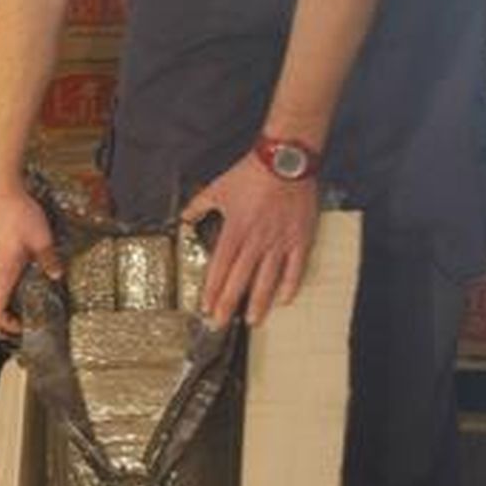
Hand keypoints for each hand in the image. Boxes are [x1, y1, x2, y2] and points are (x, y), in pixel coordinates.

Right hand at [0, 183, 62, 334]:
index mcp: (1, 273)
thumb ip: (49, 260)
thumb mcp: (42, 239)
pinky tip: (17, 248)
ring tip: (29, 265)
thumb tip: (56, 275)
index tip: (20, 325)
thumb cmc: (16, 213)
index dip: (7, 323)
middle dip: (14, 296)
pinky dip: (3, 263)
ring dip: (10, 277)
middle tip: (34, 291)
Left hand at [181, 153, 319, 327]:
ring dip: (259, 302)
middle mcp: (256, 240)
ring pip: (268, 278)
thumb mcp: (217, 188)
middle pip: (240, 279)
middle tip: (221, 324)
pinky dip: (290, 284)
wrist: (285, 160)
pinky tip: (284, 300)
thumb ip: (198, 206)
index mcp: (235, 230)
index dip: (213, 289)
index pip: (220, 267)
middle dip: (229, 304)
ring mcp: (280, 241)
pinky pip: (296, 266)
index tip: (206, 307)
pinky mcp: (301, 237)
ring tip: (252, 321)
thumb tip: (184, 218)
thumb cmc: (250, 174)